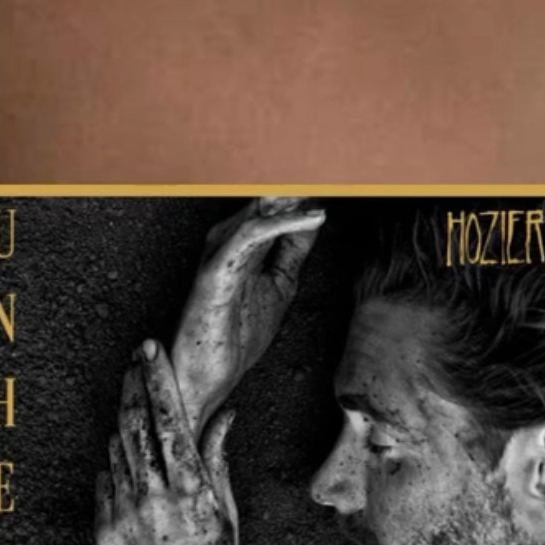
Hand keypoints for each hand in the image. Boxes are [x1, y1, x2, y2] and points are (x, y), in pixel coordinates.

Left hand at [94, 340, 243, 544]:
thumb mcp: (227, 516)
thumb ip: (217, 461)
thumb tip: (224, 416)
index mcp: (191, 491)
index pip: (169, 417)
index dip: (157, 376)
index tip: (151, 347)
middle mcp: (155, 499)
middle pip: (135, 422)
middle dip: (133, 383)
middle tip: (134, 359)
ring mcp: (125, 516)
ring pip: (116, 447)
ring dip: (123, 418)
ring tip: (131, 399)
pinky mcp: (104, 534)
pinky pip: (104, 480)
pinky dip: (113, 460)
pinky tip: (122, 452)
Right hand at [171, 198, 324, 439]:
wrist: (206, 377)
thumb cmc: (235, 335)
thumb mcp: (278, 287)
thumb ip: (291, 253)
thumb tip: (314, 218)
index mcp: (239, 242)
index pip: (274, 206)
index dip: (305, 191)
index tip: (338, 177)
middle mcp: (226, 240)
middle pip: (266, 200)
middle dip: (301, 184)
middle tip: (336, 167)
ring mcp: (220, 252)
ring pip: (259, 209)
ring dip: (295, 195)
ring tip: (328, 183)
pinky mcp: (217, 269)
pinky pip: (252, 234)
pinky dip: (285, 222)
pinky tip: (313, 217)